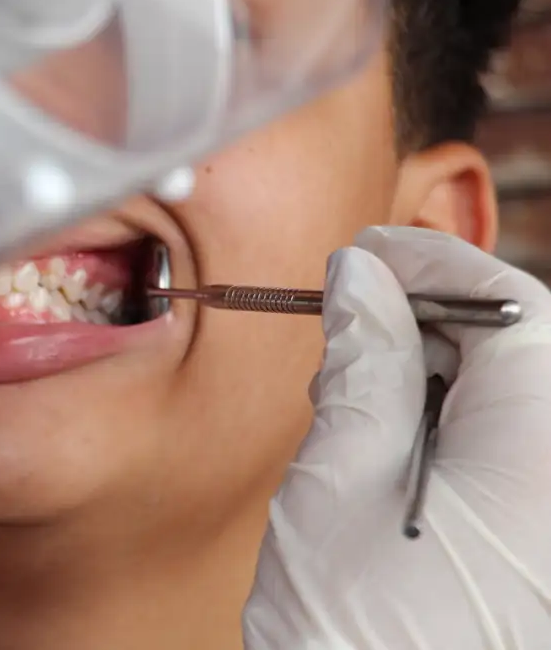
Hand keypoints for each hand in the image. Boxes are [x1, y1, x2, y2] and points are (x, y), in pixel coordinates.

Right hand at [245, 226, 550, 648]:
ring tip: (357, 395)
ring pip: (520, 400)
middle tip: (346, 323)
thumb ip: (360, 369)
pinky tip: (395, 449)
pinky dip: (456, 430)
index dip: (432, 262)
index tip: (365, 252)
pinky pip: (515, 455)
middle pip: (525, 349)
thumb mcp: (334, 488)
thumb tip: (360, 281)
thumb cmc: (352, 644)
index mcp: (543, 452)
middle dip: (433, 318)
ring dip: (440, 375)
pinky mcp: (539, 546)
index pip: (512, 306)